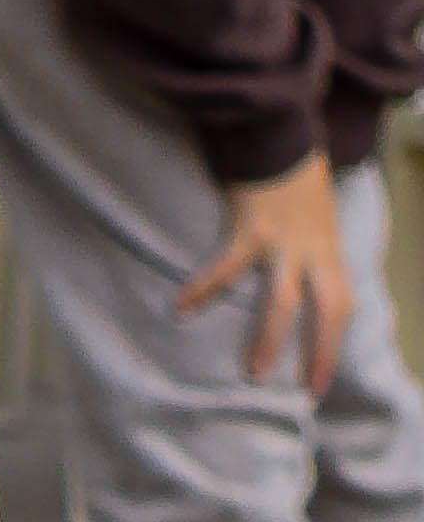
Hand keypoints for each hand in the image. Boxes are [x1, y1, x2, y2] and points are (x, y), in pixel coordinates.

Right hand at [176, 154, 351, 391]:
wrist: (278, 133)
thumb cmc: (294, 169)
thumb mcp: (316, 213)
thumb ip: (309, 245)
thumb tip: (297, 272)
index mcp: (328, 247)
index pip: (340, 304)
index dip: (332, 342)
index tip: (320, 378)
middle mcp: (312, 249)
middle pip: (324, 309)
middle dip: (317, 350)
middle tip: (303, 388)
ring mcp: (284, 241)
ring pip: (282, 300)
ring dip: (269, 337)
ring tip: (254, 371)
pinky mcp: (252, 228)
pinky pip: (226, 266)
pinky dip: (202, 288)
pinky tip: (180, 307)